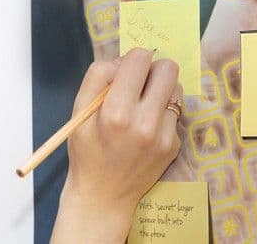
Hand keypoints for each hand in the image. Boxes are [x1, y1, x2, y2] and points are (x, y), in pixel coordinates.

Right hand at [51, 49, 182, 243]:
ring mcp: (164, 136)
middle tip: (139, 85)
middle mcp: (145, 123)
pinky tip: (146, 130)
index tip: (126, 73)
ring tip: (143, 107)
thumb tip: (124, 60)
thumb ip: (98, 76)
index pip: (140, 58)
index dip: (132, 60)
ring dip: (161, 91)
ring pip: (176, 89)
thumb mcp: (79, 110)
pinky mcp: (173, 146)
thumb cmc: (86, 151)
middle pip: (168, 68)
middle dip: (153, 70)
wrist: (102, 197)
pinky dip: (162, 115)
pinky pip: (175, 114)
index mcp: (117, 112)